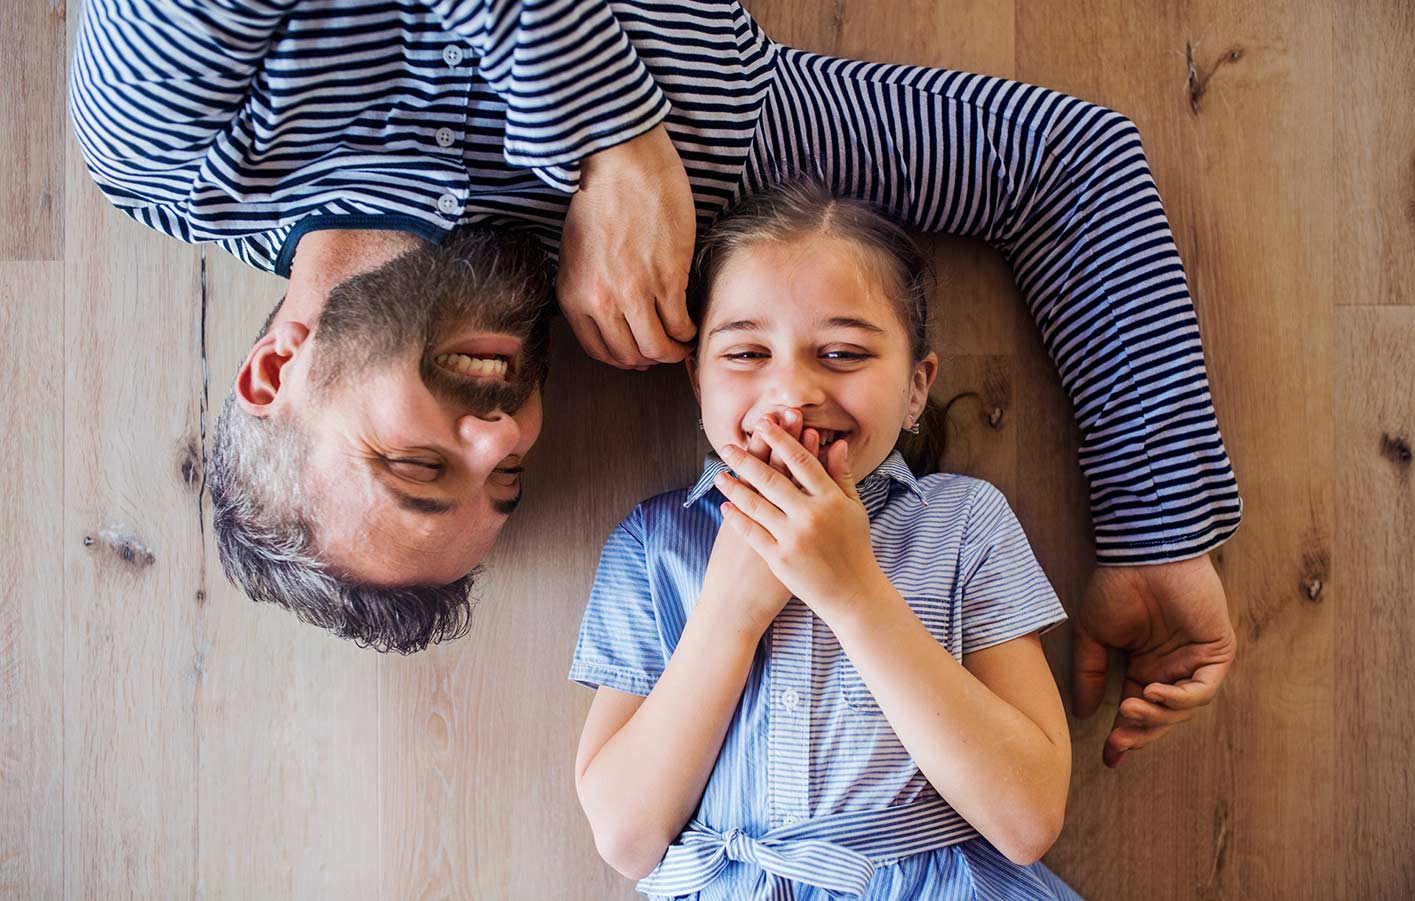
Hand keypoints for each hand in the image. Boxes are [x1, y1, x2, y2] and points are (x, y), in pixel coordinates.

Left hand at [557, 124, 696, 368]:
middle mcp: (602, 300)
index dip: (622, 358)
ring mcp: (636, 292)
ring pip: (657, 346)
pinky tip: (691, 323)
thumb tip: (611, 315)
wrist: (621, 163)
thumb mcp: (576, 253)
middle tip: (663, 348)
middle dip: (648, 358)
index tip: (636, 354)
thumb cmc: (600, 199)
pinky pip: (680, 324)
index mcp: (574, 295)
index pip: (598, 350)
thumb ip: (587, 288)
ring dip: (672, 350)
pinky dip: (688, 330)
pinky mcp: (667, 279)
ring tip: (681, 340)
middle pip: (630, 354)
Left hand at [713, 420, 885, 616]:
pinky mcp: (780, 558)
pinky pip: (752, 532)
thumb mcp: (853, 509)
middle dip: (747, 459)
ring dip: (734, 486)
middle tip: (727, 446)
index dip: (781, 440)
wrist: (852, 594)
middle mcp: (811, 515)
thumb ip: (841, 475)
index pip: (801, 461)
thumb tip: (836, 442)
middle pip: (772, 479)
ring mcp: (794, 537)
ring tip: (719, 474)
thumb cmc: (854, 547)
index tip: (763, 425)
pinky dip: (737, 518)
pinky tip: (725, 505)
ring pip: (756, 504)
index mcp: (831, 500)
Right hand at [1071, 554, 1236, 766]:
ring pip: (1185, 708)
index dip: (1125, 736)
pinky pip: (1205, 688)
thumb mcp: (1093, 636)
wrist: (1141, 554)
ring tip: (1132, 709)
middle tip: (1119, 740)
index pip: (1139, 711)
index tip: (1109, 757)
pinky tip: (1156, 693)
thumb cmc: (1116, 586)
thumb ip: (1092, 674)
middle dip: (1141, 733)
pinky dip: (1182, 698)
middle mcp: (1172, 668)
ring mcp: (1196, 660)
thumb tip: (1085, 712)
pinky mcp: (1216, 650)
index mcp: (1145, 666)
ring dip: (1159, 716)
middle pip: (1163, 717)